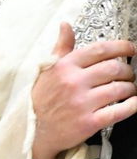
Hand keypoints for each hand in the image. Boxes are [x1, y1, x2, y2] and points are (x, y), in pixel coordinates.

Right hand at [31, 23, 136, 158]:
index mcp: (64, 67)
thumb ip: (61, 48)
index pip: (101, 50)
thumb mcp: (46, 70)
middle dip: (127, 71)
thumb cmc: (40, 100)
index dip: (122, 47)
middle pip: (115, 68)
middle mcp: (73, 83)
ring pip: (121, 89)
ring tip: (128, 90)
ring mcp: (82, 103)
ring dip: (131, 88)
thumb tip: (65, 26)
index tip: (131, 49)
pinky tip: (132, 103)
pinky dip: (132, 105)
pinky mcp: (89, 122)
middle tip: (128, 74)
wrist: (32, 132)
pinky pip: (121, 110)